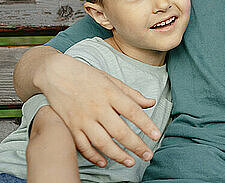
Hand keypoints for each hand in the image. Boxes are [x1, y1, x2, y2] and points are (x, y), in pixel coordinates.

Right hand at [39, 52, 160, 166]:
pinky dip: (93, 156)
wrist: (56, 74)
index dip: (146, 125)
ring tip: (131, 162)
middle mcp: (97, 107)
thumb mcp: (112, 80)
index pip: (133, 111)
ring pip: (102, 142)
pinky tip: (104, 162)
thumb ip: (131, 94)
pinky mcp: (70, 126)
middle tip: (148, 155)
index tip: (157, 135)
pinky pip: (82, 146)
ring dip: (118, 155)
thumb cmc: (87, 76)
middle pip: (119, 131)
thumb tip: (150, 103)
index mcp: (110, 94)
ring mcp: (83, 119)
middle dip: (136, 145)